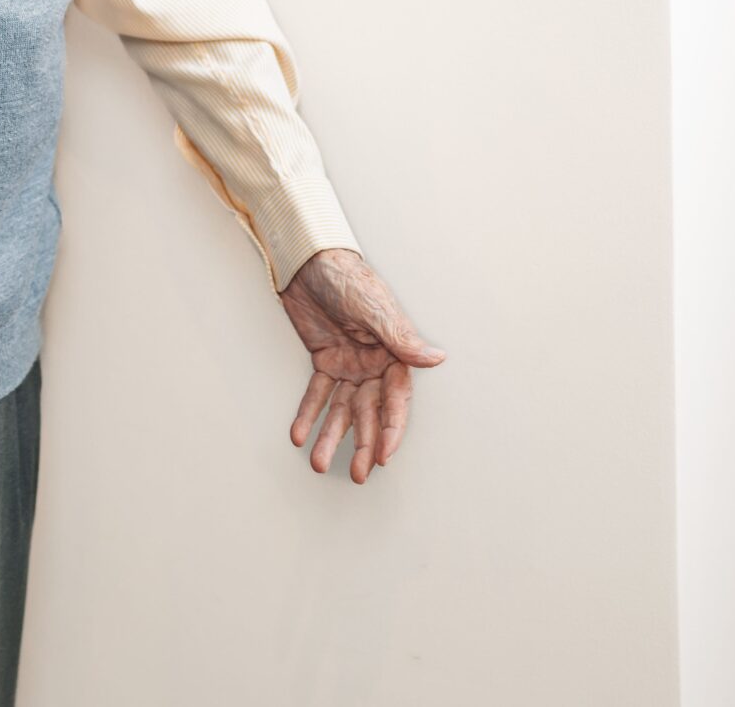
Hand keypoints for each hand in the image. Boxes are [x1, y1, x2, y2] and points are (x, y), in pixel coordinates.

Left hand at [278, 248, 443, 484]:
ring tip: (318, 464)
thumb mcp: (373, 306)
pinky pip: (317, 393)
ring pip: (341, 409)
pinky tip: (299, 436)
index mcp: (394, 354)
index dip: (391, 430)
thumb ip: (400, 337)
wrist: (308, 260)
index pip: (395, 401)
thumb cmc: (347, 276)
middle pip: (369, 413)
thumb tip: (435, 358)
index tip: (384, 457)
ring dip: (331, 436)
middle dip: (363, 444)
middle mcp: (374, 365)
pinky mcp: (324, 360)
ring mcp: (350, 365)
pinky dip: (308, 414)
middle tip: (357, 474)